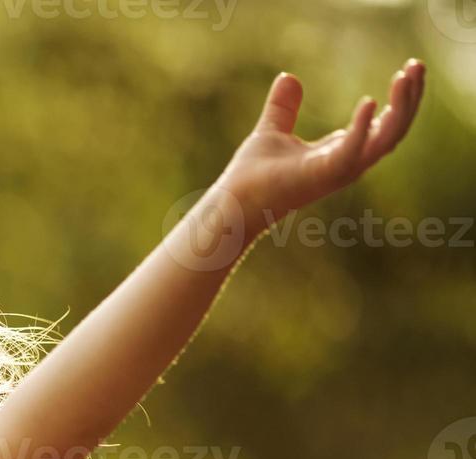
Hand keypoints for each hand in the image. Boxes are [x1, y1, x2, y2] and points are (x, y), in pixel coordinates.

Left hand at [219, 59, 424, 233]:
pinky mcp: (321, 175)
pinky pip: (351, 151)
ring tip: (405, 76)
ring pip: (384, 140)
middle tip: (418, 65)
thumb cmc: (252, 176)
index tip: (409, 69)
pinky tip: (369, 101)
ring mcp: (337, 171)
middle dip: (410, 98)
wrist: (231, 204)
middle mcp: (346, 163)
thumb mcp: (272, 131)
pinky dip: (361, 128)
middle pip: (394, 130)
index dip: (401, 98)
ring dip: (399, 108)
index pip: (384, 124)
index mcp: (340, 152)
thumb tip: (288, 77)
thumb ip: (283, 107)